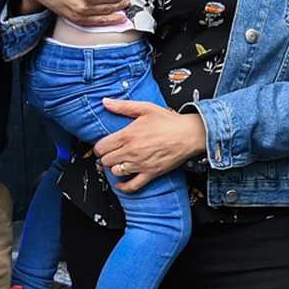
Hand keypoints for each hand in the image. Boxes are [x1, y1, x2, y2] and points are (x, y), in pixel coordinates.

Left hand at [91, 98, 206, 192]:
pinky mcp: (150, 173)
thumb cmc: (169, 121)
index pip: (101, 147)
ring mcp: (140, 164)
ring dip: (115, 168)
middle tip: (111, 153)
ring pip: (116, 172)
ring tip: (119, 163)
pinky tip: (121, 183)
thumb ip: (122, 106)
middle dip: (106, 157)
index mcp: (127, 135)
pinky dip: (124, 187)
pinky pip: (132, 186)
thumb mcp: (145, 108)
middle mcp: (131, 151)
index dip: (99, 147)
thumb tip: (105, 102)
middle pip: (106, 161)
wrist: (189, 134)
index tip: (103, 146)